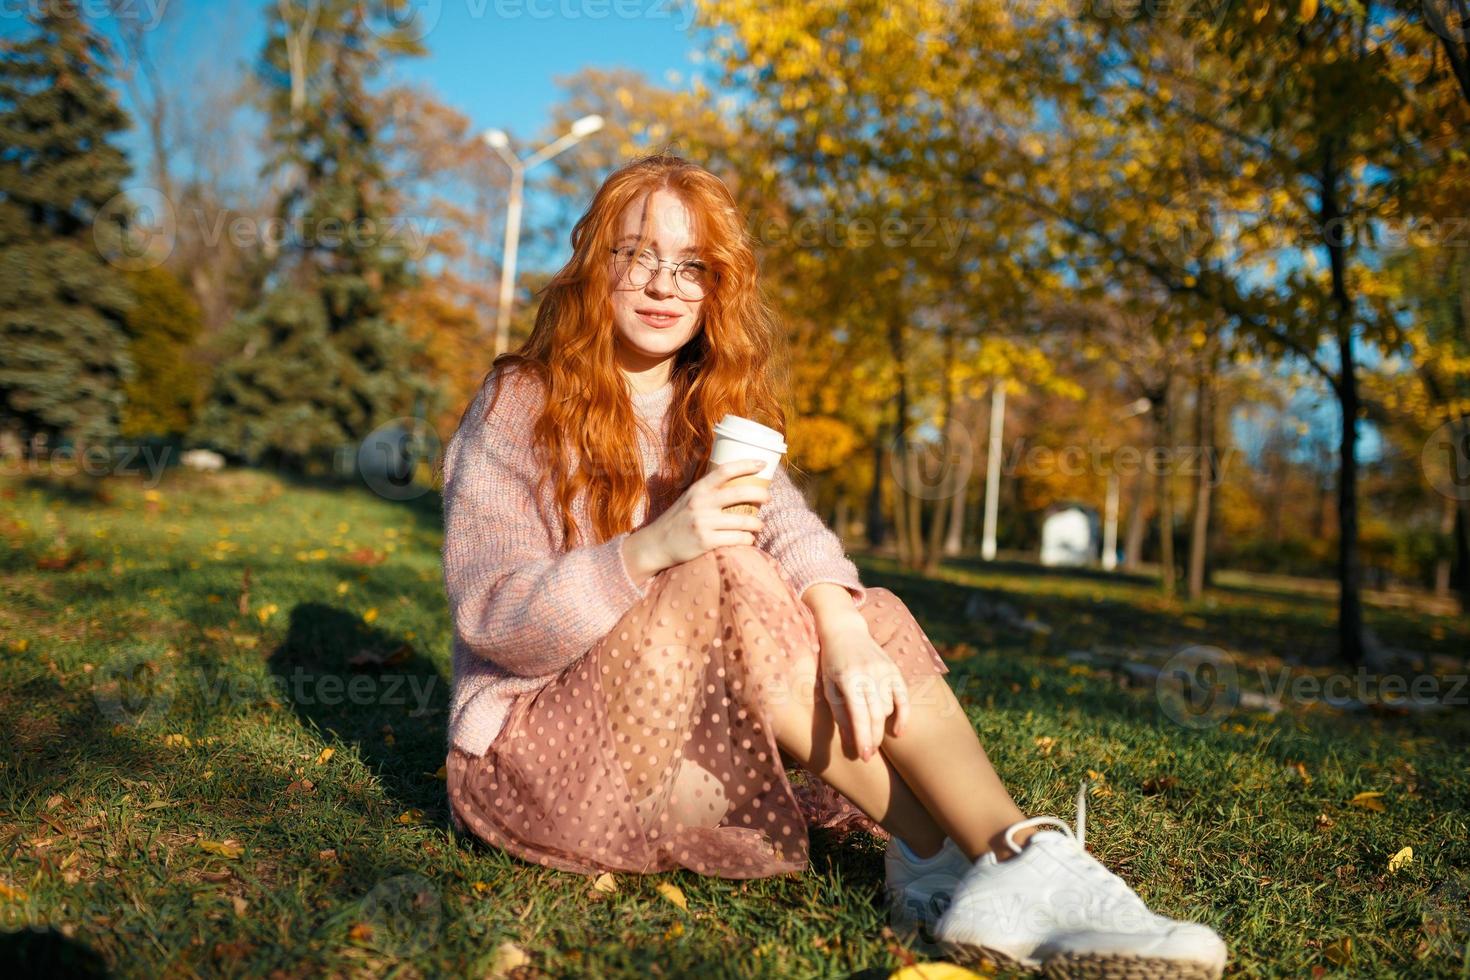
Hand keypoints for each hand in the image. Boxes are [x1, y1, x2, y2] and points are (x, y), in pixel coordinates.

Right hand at [636, 458, 770, 567]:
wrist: (656, 544)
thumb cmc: (678, 520)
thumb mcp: (689, 499)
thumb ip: (708, 492)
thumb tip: (736, 484)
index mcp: (698, 489)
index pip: (725, 470)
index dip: (746, 464)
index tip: (763, 464)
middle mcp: (700, 503)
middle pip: (740, 492)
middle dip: (760, 494)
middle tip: (768, 498)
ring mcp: (703, 523)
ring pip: (743, 520)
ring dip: (756, 523)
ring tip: (759, 525)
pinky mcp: (706, 541)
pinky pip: (737, 539)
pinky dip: (747, 539)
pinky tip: (748, 539)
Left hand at [817, 618, 909, 760]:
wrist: (845, 631)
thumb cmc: (831, 663)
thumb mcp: (828, 687)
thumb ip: (840, 714)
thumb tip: (851, 742)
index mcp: (849, 679)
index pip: (860, 715)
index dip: (863, 739)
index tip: (864, 757)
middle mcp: (869, 674)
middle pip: (877, 716)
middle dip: (873, 739)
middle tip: (867, 755)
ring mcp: (884, 671)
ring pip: (888, 709)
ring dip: (880, 725)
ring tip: (869, 731)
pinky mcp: (894, 669)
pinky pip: (904, 698)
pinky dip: (903, 716)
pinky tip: (898, 732)